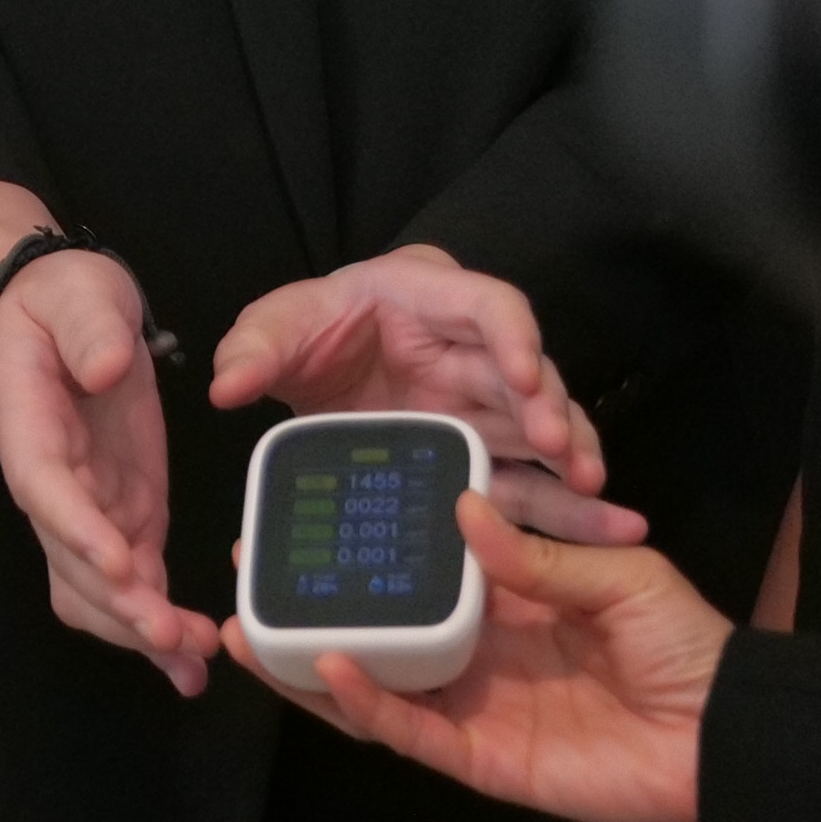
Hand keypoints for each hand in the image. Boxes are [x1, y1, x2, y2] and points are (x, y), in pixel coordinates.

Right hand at [0, 245, 211, 693]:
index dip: (76, 529)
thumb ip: (90, 327)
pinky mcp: (123, 515)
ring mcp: (85, 504)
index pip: (43, 485)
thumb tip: (105, 368)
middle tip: (173, 635)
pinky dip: (156, 626)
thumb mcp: (78, 291)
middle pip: (67, 556)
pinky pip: (131, 583)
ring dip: (135, 628)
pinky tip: (192, 661)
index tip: (121, 565)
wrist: (67, 308)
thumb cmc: (66, 296)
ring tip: (191, 660)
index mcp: (25, 420)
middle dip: (117, 601)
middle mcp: (47, 477)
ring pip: (92, 587)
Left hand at [213, 248, 646, 544]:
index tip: (525, 376)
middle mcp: (471, 345)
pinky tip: (594, 524)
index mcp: (429, 296)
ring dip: (571, 455)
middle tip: (561, 453)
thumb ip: (252, 350)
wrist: (312, 372)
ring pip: (542, 424)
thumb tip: (226, 385)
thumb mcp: (275, 330)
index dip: (513, 337)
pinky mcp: (483, 445)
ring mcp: (483, 398)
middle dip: (551, 409)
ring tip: (592, 495)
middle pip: (529, 371)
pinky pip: (528, 470)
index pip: (488, 304)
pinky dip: (560, 496)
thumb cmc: (308, 332)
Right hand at [225, 489, 726, 821]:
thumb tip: (460, 509)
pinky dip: (364, 704)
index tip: (306, 511)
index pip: (419, 567)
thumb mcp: (624, 577)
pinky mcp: (482, 758)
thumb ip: (539, 553)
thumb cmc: (691, 650)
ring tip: (248, 630)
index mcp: (511, 598)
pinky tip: (326, 667)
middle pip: (377, 625)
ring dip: (309, 658)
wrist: (733, 740)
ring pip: (374, 681)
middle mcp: (479, 650)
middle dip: (310, 601)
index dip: (364, 543)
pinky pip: (410, 732)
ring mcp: (475, 706)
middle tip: (248, 571)